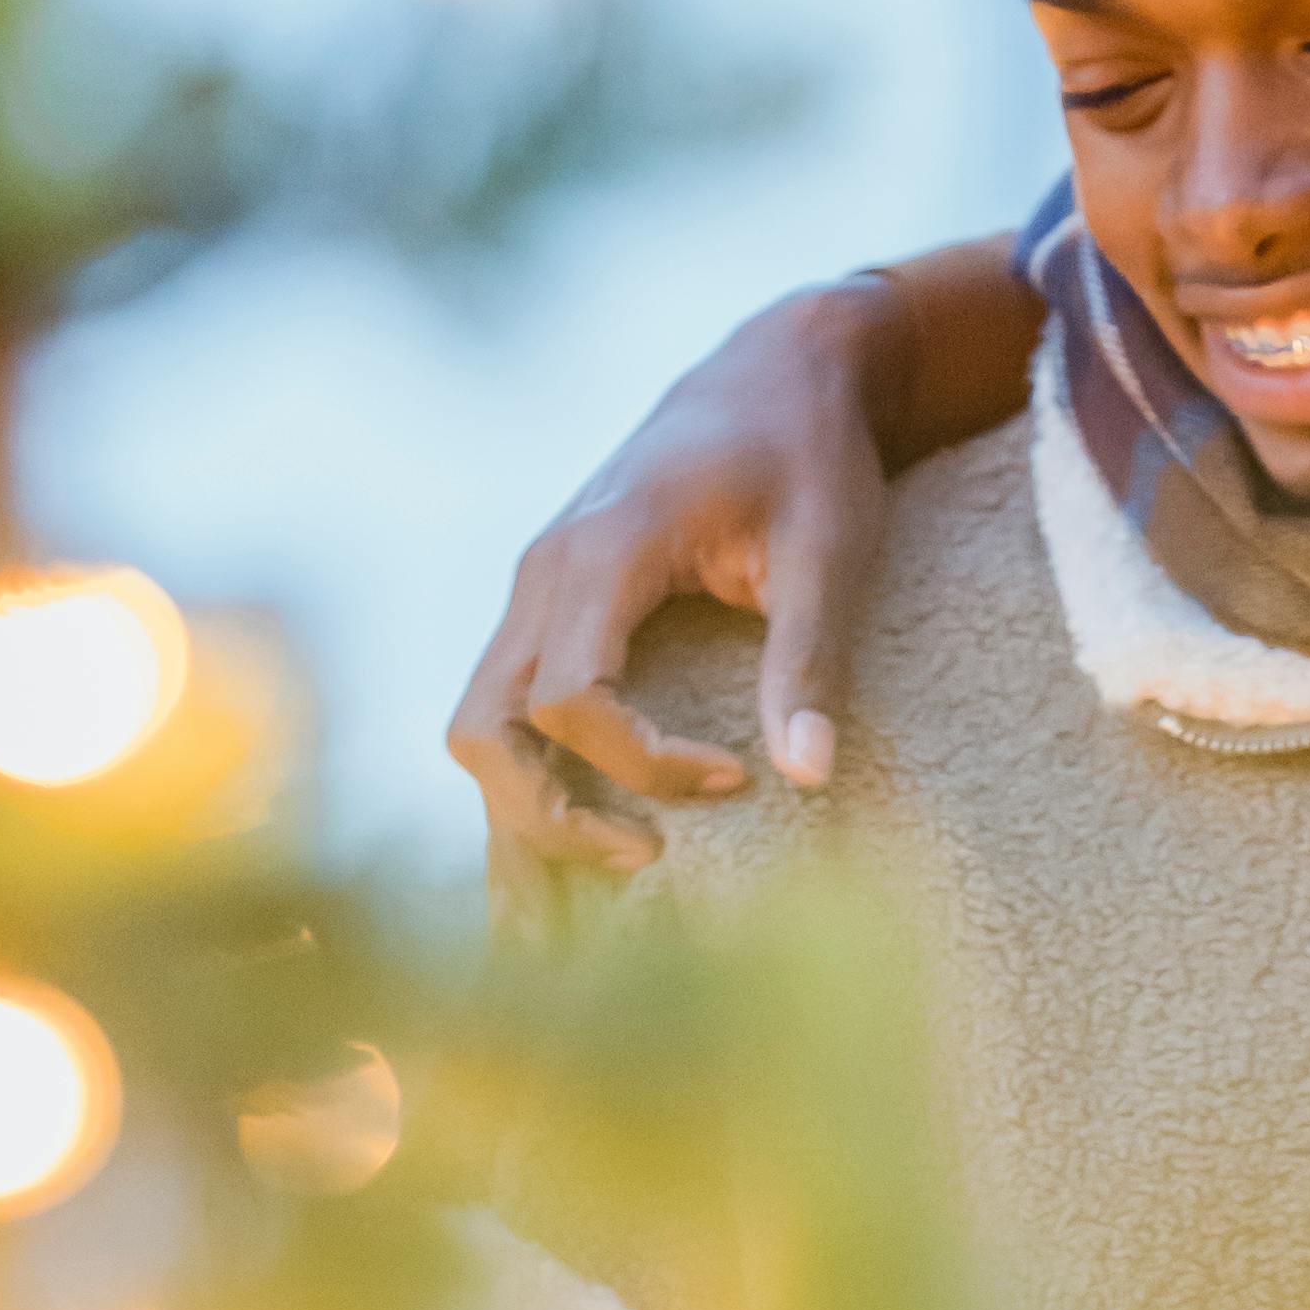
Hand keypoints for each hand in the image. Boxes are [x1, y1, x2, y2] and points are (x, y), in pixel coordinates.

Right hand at [445, 284, 899, 884]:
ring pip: (479, 731)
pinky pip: (506, 717)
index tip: (735, 781)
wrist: (777, 369)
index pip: (573, 697)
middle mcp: (543, 574)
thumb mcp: (831, 547)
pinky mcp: (550, 614)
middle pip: (487, 728)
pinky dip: (522, 796)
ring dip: (514, 825)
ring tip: (555, 941)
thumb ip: (811, 659)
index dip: (642, 763)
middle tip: (647, 867)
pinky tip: (549, 881)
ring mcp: (534, 594)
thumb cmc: (811, 453)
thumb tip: (811, 780)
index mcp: (602, 548)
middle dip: (546, 817)